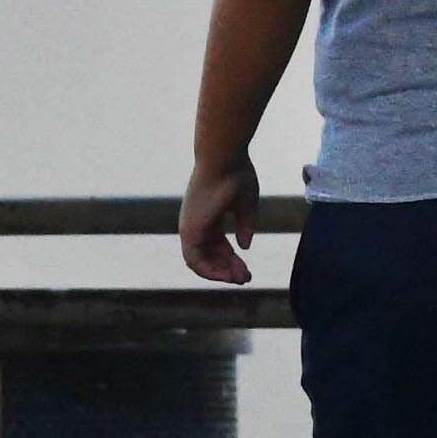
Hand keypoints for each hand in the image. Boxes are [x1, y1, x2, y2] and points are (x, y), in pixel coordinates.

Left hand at [181, 155, 262, 284]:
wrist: (224, 157)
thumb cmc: (236, 174)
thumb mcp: (246, 204)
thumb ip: (246, 226)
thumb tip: (244, 246)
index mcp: (209, 214)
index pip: (218, 244)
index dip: (232, 258)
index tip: (247, 267)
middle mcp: (197, 222)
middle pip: (211, 254)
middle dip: (228, 268)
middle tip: (246, 278)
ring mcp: (191, 226)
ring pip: (200, 261)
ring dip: (219, 273)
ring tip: (239, 280)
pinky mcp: (189, 230)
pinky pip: (194, 260)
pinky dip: (209, 271)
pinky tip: (227, 275)